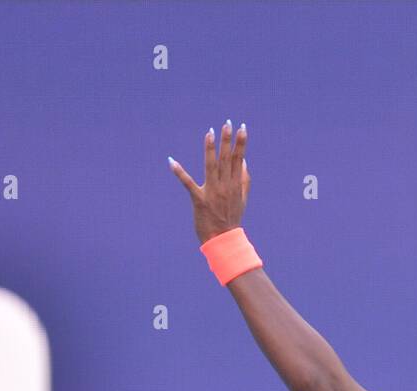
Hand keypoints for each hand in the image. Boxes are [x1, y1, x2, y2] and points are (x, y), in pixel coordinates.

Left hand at [169, 120, 250, 245]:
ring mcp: (212, 193)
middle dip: (227, 140)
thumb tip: (244, 162)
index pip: (239, 160)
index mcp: (236, 185)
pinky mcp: (199, 200)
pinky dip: (179, 172)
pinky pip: (188, 183)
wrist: (223, 240)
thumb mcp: (242, 199)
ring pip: (211, 166)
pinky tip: (171, 161)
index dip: (241, 143)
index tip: (242, 127)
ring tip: (209, 133)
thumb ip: (245, 180)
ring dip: (210, 149)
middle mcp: (225, 186)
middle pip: (227, 159)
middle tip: (227, 123)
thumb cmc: (231, 220)